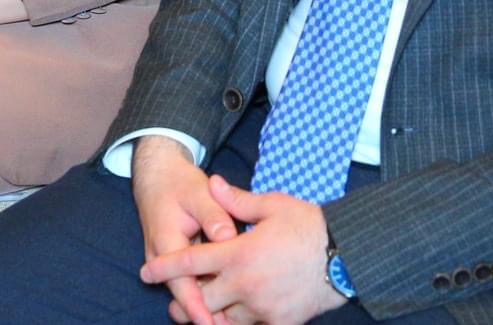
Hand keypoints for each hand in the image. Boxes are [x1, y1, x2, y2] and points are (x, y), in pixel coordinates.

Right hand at [131, 136, 239, 324]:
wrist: (158, 176)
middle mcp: (163, 260)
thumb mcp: (198, 192)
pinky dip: (210, 294)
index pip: (181, 283)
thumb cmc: (179, 184)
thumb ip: (214, 215)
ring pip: (190, 292)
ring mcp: (170, 264)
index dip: (198, 306)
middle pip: (185, 295)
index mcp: (166, 243)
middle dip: (206, 314)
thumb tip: (229, 239)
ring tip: (232, 322)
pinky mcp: (180, 263)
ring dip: (209, 306)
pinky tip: (232, 306)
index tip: (212, 322)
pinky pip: (194, 283)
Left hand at [141, 180, 344, 324]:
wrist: (346, 256)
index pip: (190, 263)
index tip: (146, 273)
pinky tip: (235, 321)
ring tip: (202, 314)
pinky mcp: (281, 322)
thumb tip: (212, 182)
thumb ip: (236, 200)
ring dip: (211, 317)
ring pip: (224, 321)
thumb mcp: (271, 205)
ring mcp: (263, 308)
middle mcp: (246, 285)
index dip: (165, 268)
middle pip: (203, 300)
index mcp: (239, 254)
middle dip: (186, 301)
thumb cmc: (308, 226)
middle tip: (174, 302)